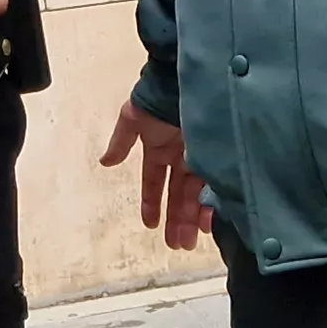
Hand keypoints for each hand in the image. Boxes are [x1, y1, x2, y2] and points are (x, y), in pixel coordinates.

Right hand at [100, 102, 212, 249]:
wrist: (184, 82)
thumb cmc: (158, 97)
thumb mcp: (133, 119)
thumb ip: (121, 142)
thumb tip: (105, 162)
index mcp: (161, 147)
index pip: (155, 180)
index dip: (151, 202)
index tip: (150, 224)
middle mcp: (182, 155)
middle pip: (178, 194)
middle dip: (176, 220)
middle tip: (176, 245)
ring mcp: (202, 156)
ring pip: (196, 195)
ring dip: (192, 220)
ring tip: (188, 243)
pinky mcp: (221, 156)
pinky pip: (216, 186)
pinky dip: (212, 205)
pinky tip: (209, 223)